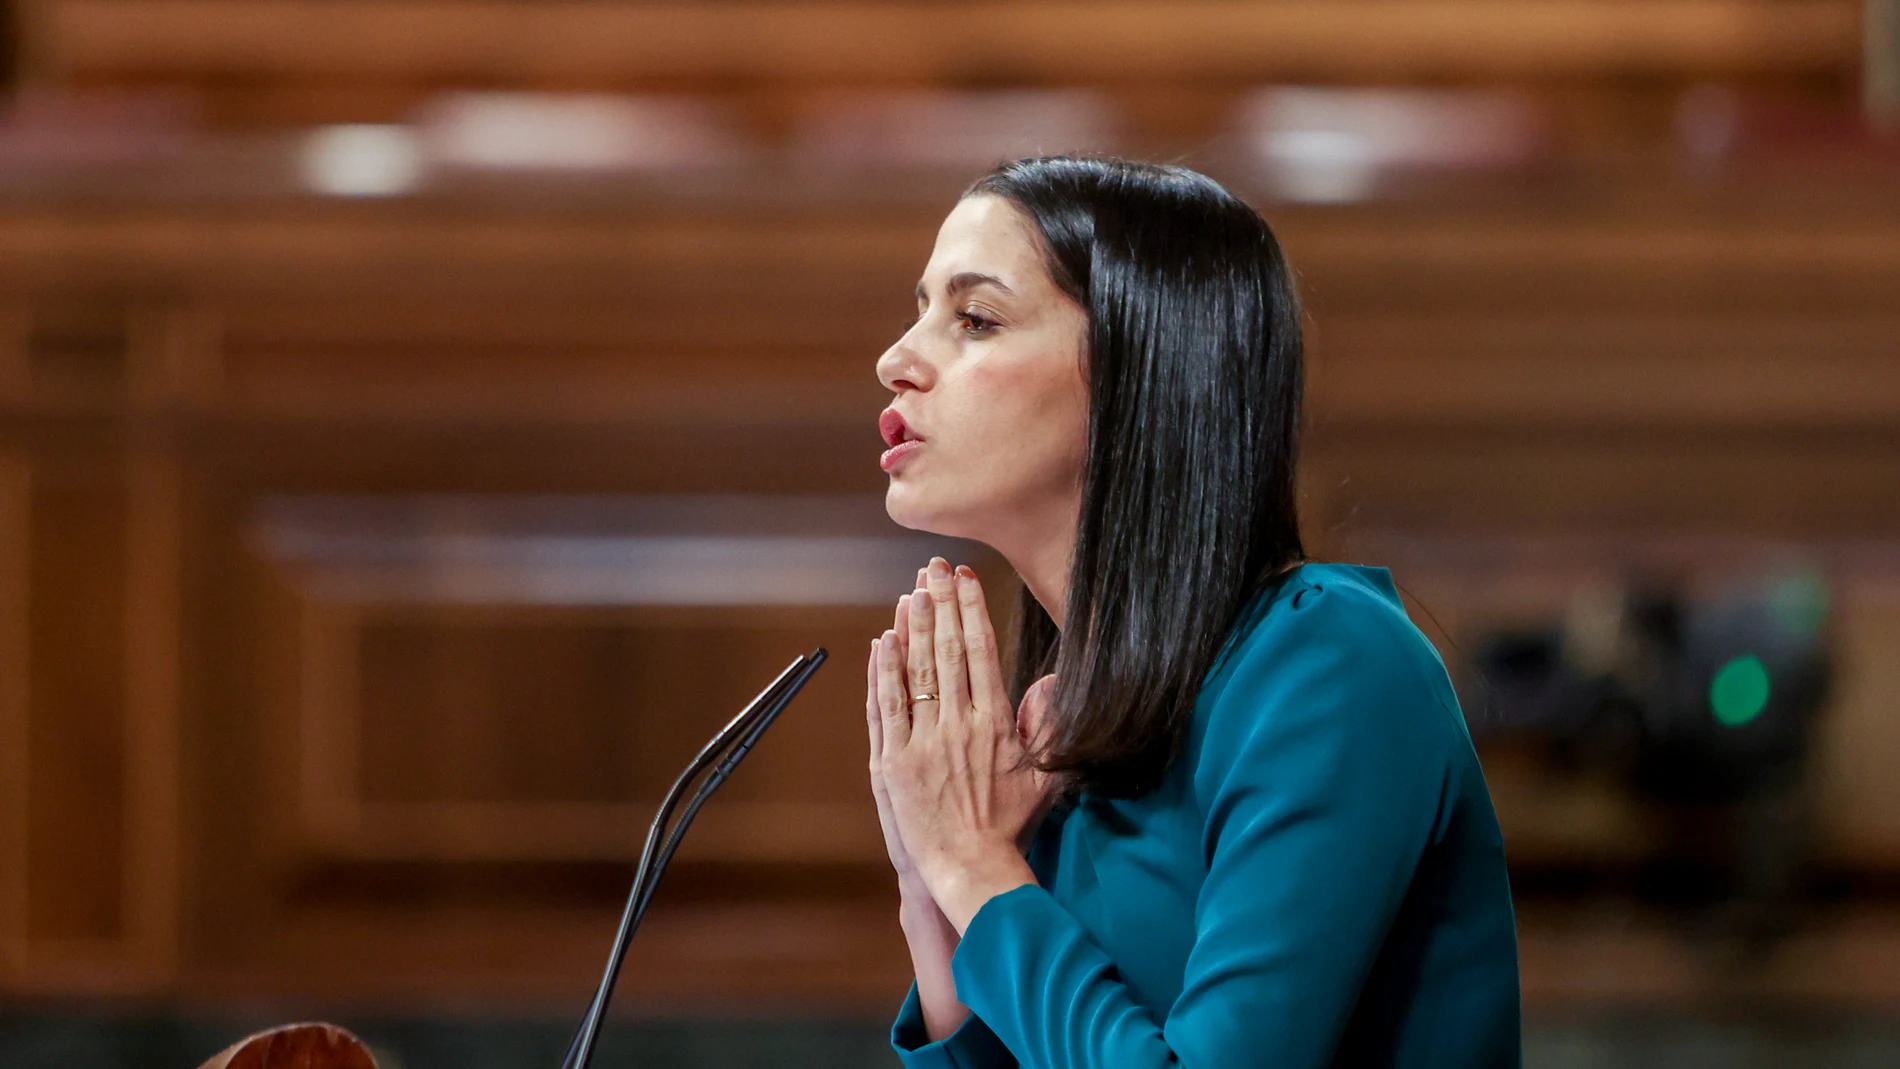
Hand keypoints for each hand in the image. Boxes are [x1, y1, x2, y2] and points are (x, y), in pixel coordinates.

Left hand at [874, 557, 1059, 932]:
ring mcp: (920, 743)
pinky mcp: (891, 762)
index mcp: (994, 725)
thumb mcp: (1046, 777)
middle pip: (946, 652)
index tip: (966, 578)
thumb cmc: (1010, 826)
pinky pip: (885, 708)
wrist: (969, 869)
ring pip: (914, 673)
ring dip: (911, 629)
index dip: (971, 610)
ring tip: (910, 592)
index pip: (981, 653)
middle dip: (940, 605)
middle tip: (933, 568)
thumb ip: (1048, 727)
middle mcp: (956, 727)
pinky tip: (882, 642)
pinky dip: (883, 673)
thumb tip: (1050, 682)